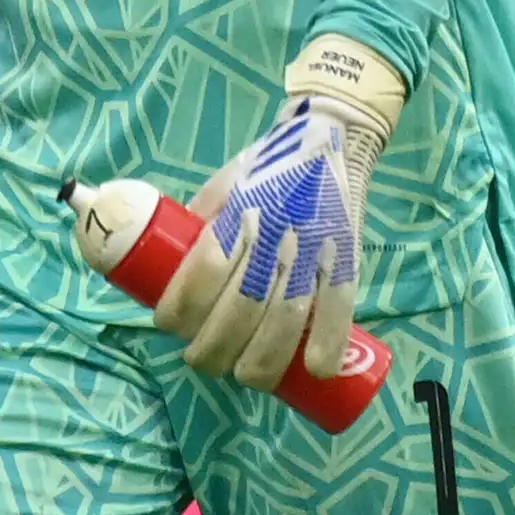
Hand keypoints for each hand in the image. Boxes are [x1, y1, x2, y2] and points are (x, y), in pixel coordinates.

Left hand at [165, 35, 404, 389]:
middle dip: (213, 349)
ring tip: (243, 376)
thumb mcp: (223, 181)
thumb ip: (201, 221)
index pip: (201, 275)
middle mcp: (274, 236)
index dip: (179, 310)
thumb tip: (166, 266)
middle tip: (200, 360)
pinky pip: (339, 311)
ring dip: (260, 362)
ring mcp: (314, 251)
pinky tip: (311, 372)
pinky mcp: (348, 261)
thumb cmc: (268, 164)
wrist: (331, 139)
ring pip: (285, 322)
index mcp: (238, 214)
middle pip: (238, 311)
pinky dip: (327, 346)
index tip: (167, 325)